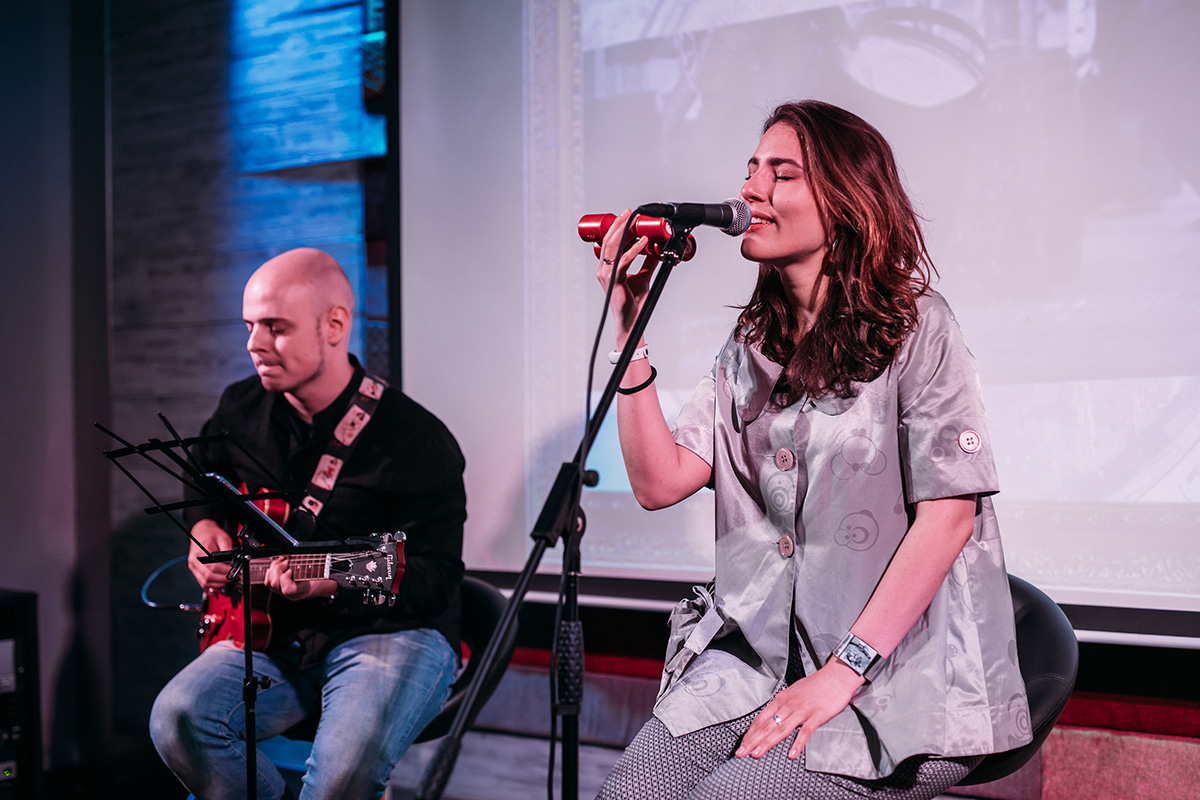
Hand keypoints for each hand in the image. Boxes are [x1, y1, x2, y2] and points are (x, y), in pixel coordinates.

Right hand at [187, 519, 234, 590]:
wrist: (201, 532)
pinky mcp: (195, 570)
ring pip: (205, 582)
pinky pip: (202, 582)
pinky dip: (211, 585)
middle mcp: (194, 560)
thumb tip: (233, 562)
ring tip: (227, 581)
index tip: (234, 572)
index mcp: (201, 552)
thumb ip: (228, 550)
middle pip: (208, 576)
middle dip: (223, 579)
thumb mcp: (223, 538)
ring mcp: (193, 566)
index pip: (213, 566)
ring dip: (218, 584)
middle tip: (232, 578)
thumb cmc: (211, 534)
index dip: (225, 571)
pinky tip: (219, 584)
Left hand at [263, 556, 338, 600]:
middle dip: (278, 569)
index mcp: (302, 590)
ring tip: (282, 561)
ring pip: (269, 583)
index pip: (287, 589)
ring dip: (274, 568)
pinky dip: (271, 571)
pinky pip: (268, 582)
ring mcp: (284, 593)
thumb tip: (300, 554)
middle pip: (274, 584)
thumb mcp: (318, 569)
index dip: (285, 577)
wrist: (321, 586)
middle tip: (286, 561)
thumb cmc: (321, 577)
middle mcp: (291, 594)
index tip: (291, 568)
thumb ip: (308, 563)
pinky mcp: (279, 589)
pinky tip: (278, 565)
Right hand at [595, 208, 661, 344]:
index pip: (609, 243)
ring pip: (612, 247)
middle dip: (619, 224)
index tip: (628, 216)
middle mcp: (603, 269)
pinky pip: (624, 261)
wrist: (631, 321)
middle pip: (608, 240)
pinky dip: (634, 249)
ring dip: (624, 231)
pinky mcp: (614, 280)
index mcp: (606, 268)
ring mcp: (606, 275)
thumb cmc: (633, 302)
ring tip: (634, 221)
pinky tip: (643, 241)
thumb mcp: (643, 277)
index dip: (617, 227)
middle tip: (629, 212)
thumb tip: (657, 248)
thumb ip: (648, 262)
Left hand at [735, 659, 864, 759]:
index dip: (750, 732)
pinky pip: (805, 731)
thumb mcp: (794, 692)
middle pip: (767, 725)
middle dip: (752, 741)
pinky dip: (798, 743)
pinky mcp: (817, 716)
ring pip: (781, 729)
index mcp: (782, 699)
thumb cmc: (816, 685)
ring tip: (757, 754)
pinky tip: (791, 754)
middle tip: (741, 753)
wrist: (836, 676)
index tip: (742, 744)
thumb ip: (783, 706)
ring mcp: (802, 710)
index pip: (761, 718)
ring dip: (768, 743)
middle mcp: (789, 705)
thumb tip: (772, 718)